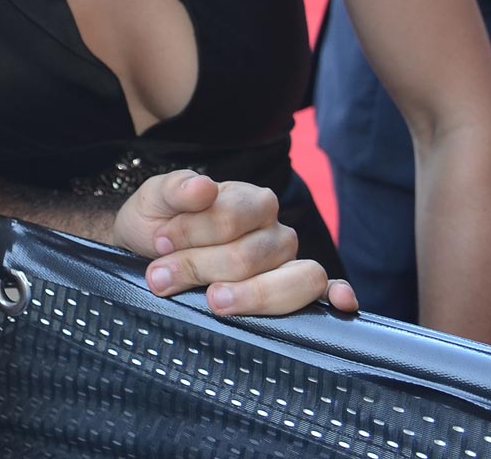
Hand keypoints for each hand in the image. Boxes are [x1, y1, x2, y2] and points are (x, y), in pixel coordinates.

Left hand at [111, 170, 358, 316]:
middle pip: (252, 255)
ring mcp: (288, 262)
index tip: (159, 243)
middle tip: (162, 278)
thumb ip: (174, 189)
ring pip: (293, 279)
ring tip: (213, 301)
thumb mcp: (154, 199)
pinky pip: (327, 292)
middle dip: (201, 268)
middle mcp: (274, 229)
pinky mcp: (295, 291)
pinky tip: (339, 303)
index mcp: (248, 199)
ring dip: (249, 295)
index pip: (232, 217)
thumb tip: (202, 187)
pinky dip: (338, 296)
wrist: (151, 248)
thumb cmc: (158, 222)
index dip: (193, 233)